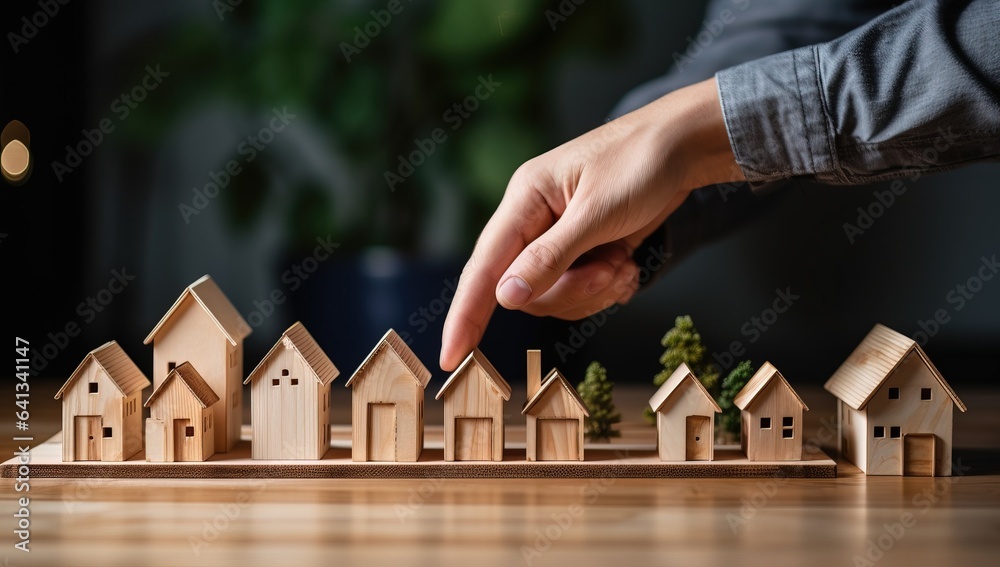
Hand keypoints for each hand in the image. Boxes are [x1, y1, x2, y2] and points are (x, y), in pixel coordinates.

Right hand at [439, 77, 744, 370]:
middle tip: (610, 270)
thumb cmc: (641, 162)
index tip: (450, 358)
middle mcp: (533, 221)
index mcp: (523, 199)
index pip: (482, 267)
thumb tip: (505, 297)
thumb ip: (549, 257)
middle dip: (571, 292)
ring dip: (594, 290)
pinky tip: (628, 265)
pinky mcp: (583, 252)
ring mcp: (558, 239)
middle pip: (526, 292)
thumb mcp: (596, 212)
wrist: (685, 145)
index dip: (464, 316)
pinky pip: (581, 294)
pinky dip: (607, 288)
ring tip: (623, 261)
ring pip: (556, 298)